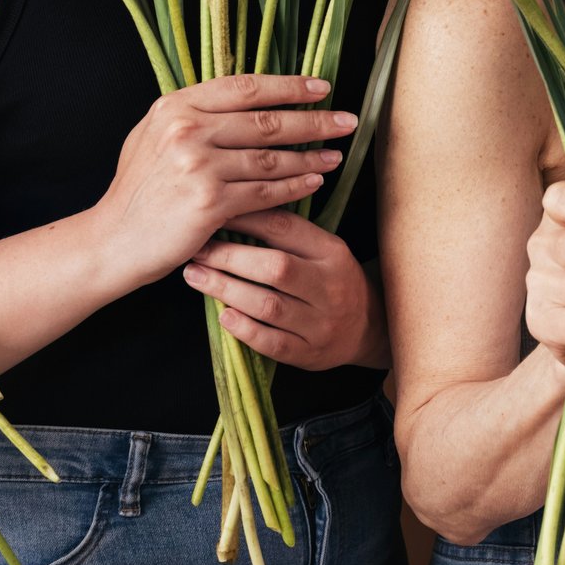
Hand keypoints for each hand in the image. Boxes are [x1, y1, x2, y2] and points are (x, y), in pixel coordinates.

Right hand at [91, 74, 354, 291]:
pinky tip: (315, 181)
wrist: (112, 241)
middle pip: (266, 120)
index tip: (321, 87)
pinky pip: (265, 192)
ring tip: (336, 154)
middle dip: (314, 120)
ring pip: (271, 158)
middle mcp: (186, 130)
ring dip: (311, 156)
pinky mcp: (208, 203)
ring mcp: (197, 166)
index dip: (288, 86)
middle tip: (347, 120)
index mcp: (175, 106)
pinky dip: (295, 186)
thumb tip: (243, 96)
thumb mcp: (153, 136)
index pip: (245, 87)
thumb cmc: (137, 191)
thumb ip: (193, 115)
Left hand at [185, 209, 379, 371]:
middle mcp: (329, 286)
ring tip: (196, 277)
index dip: (246, 219)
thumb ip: (288, 234)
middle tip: (197, 251)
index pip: (286, 228)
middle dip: (229, 258)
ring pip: (269, 306)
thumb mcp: (323, 249)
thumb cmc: (333, 279)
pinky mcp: (310, 353)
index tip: (215, 216)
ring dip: (226, 291)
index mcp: (332, 252)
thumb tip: (234, 210)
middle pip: (275, 268)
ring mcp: (321, 323)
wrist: (368, 327)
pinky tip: (222, 315)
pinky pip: (272, 342)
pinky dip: (244, 329)